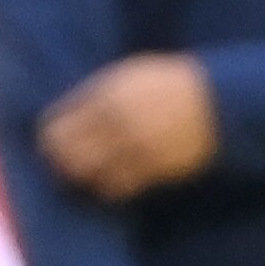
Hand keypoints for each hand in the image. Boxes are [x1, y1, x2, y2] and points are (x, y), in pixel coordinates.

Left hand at [40, 53, 218, 201]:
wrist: (217, 102)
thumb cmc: (167, 84)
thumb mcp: (126, 77)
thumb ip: (97, 95)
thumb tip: (67, 114)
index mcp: (108, 94)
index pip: (61, 122)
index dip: (49, 134)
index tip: (47, 139)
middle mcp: (119, 122)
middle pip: (70, 152)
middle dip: (59, 160)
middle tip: (58, 163)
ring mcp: (138, 147)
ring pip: (93, 175)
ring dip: (83, 178)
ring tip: (81, 177)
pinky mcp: (157, 169)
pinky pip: (122, 186)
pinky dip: (109, 188)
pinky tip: (107, 183)